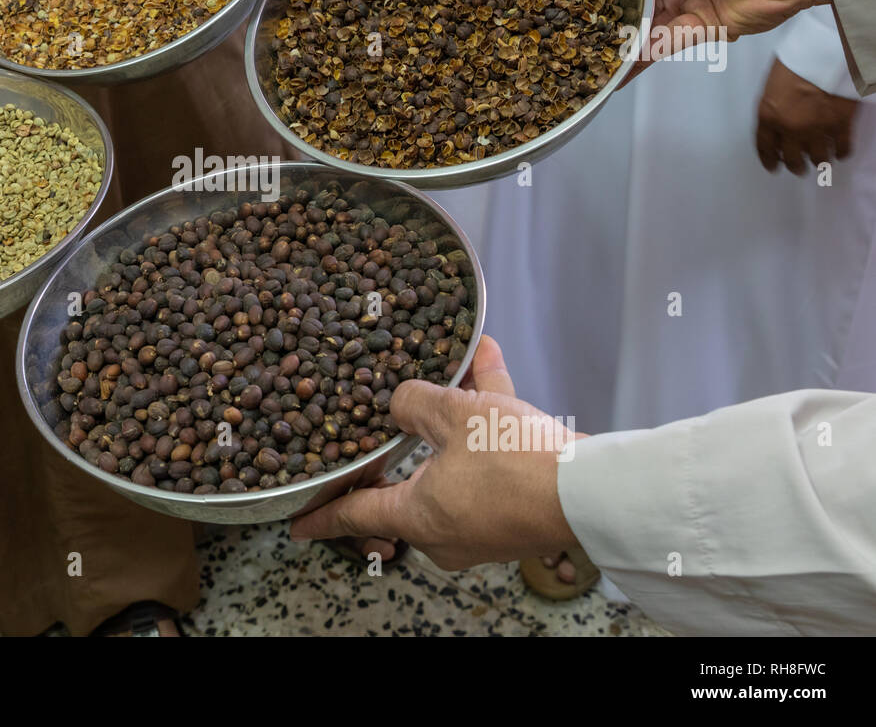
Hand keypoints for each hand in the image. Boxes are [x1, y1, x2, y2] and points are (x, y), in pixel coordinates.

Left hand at [290, 336, 582, 569]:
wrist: (592, 489)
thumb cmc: (515, 462)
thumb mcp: (452, 415)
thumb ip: (413, 403)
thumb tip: (400, 402)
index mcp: (419, 517)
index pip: (355, 517)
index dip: (323, 517)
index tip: (298, 527)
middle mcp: (447, 531)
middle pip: (407, 483)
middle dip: (401, 444)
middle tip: (381, 428)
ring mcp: (484, 522)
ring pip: (454, 459)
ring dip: (454, 413)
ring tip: (454, 363)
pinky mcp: (517, 506)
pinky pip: (489, 455)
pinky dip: (487, 415)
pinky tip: (489, 358)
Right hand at [593, 0, 830, 76]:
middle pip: (628, 1)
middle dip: (601, 15)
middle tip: (565, 31)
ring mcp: (683, 7)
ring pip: (642, 26)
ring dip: (617, 41)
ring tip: (583, 56)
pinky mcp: (698, 30)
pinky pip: (662, 46)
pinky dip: (640, 57)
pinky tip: (616, 70)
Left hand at [756, 57, 856, 173]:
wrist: (824, 54)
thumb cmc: (797, 61)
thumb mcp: (772, 83)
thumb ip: (773, 105)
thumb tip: (778, 117)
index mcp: (768, 116)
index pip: (765, 147)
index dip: (769, 160)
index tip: (773, 166)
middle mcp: (790, 129)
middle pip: (791, 158)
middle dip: (794, 166)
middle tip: (798, 168)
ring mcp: (816, 129)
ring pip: (817, 158)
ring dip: (819, 161)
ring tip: (821, 162)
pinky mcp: (841, 126)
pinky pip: (841, 149)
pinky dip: (841, 153)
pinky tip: (840, 153)